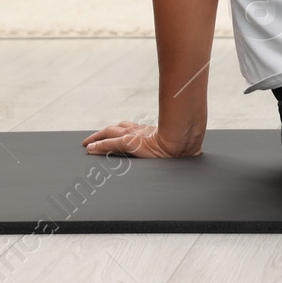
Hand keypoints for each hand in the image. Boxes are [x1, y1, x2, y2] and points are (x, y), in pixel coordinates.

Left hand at [83, 119, 200, 157]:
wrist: (186, 142)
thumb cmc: (187, 145)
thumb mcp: (182, 146)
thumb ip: (182, 147)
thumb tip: (193, 154)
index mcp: (151, 133)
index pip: (132, 129)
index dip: (121, 130)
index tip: (114, 133)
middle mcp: (141, 132)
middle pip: (119, 128)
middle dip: (105, 132)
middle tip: (93, 138)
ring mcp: (135, 137)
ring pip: (111, 133)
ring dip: (98, 137)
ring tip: (88, 143)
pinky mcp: (130, 143)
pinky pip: (110, 144)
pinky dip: (99, 145)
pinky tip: (90, 149)